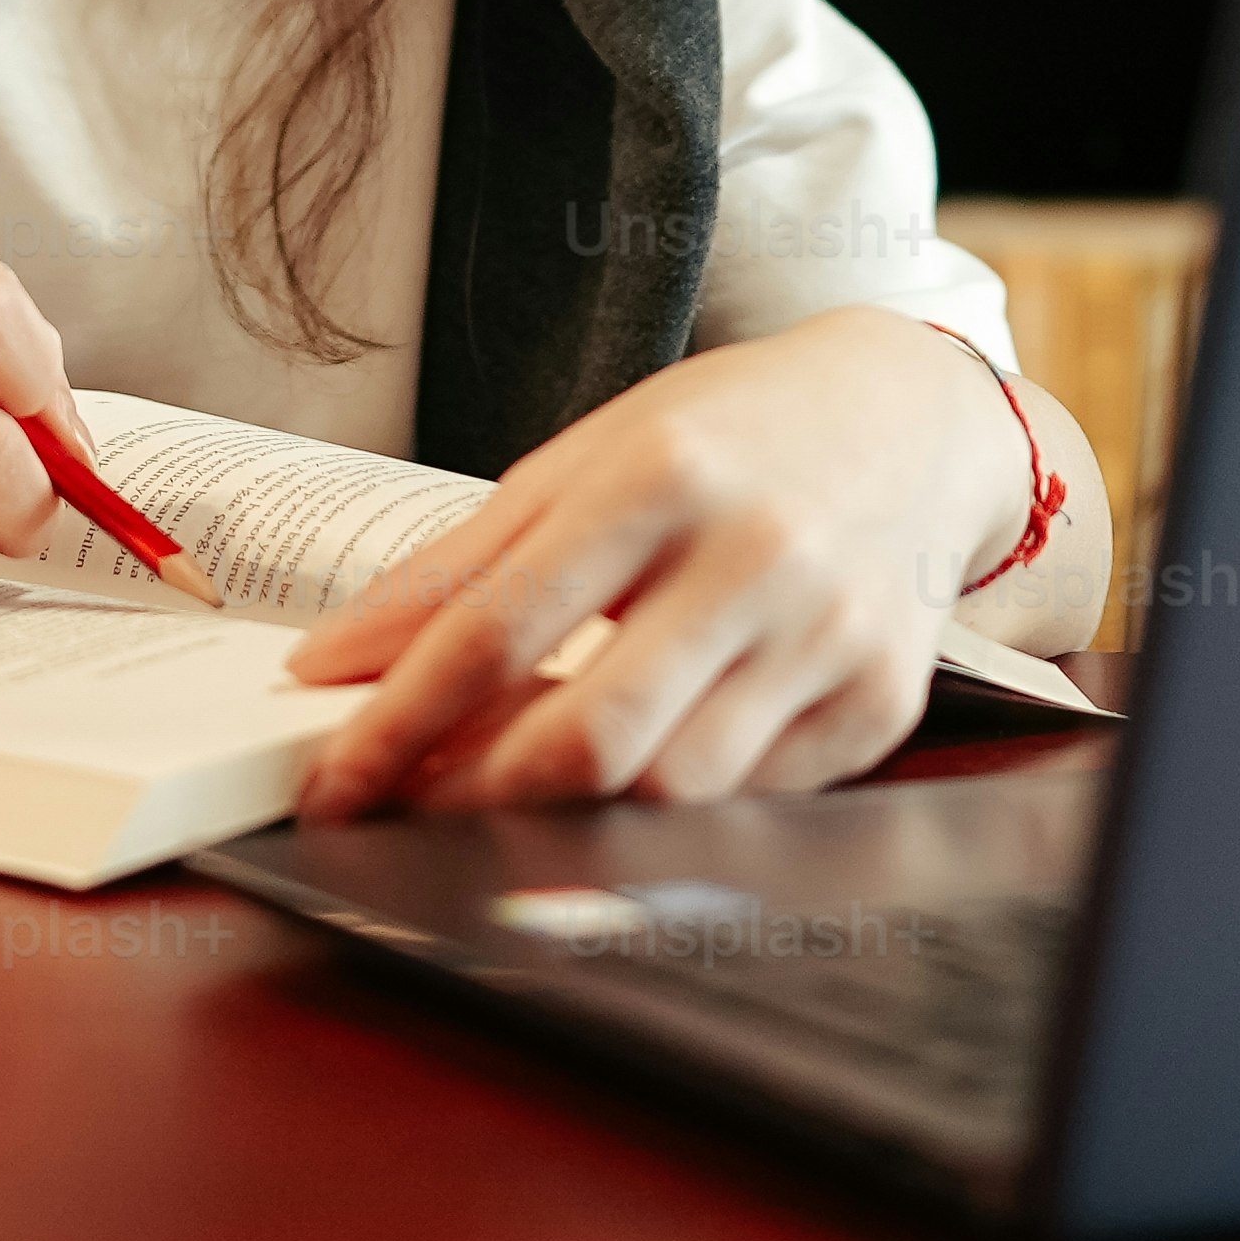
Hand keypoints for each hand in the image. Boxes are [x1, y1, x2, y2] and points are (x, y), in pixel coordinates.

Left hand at [285, 314, 1006, 816]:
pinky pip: (746, 801)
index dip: (398, 722)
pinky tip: (622, 785)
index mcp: (658, 476)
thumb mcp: (582, 459)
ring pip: (669, 791)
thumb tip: (335, 663)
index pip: (497, 629)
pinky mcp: (877, 704)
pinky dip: (665, 810)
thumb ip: (457, 564)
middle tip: (404, 814)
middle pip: (590, 736)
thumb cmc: (726, 436)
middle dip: (474, 797)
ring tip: (500, 800)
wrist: (907, 421)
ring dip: (564, 819)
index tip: (332, 780)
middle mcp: (753, 557)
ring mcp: (827, 638)